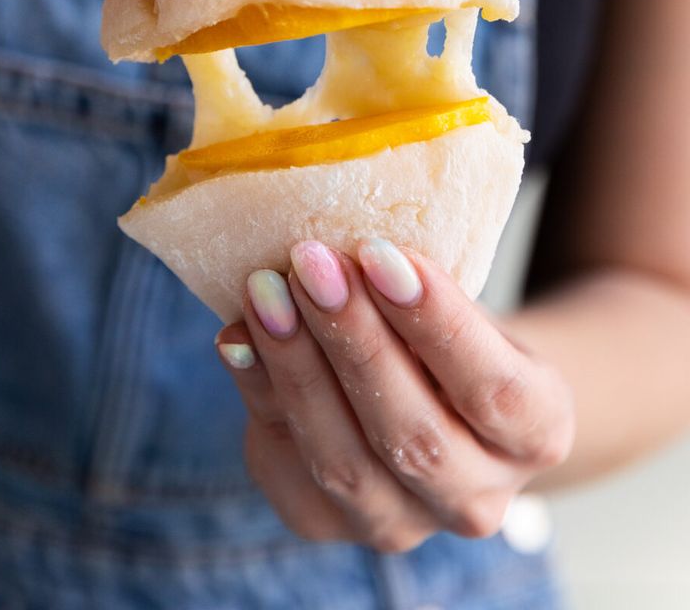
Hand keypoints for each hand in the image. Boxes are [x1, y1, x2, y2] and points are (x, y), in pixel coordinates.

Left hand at [216, 238, 573, 551]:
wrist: (434, 394)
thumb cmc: (450, 329)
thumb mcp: (461, 301)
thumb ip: (414, 287)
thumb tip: (332, 260)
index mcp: (538, 433)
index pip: (494, 389)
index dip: (436, 323)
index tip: (382, 254)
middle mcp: (478, 497)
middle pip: (414, 433)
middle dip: (354, 340)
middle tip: (312, 262)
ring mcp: (402, 522)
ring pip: (344, 461)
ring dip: (297, 368)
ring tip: (266, 292)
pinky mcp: (327, 522)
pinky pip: (286, 464)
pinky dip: (259, 393)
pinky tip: (238, 337)